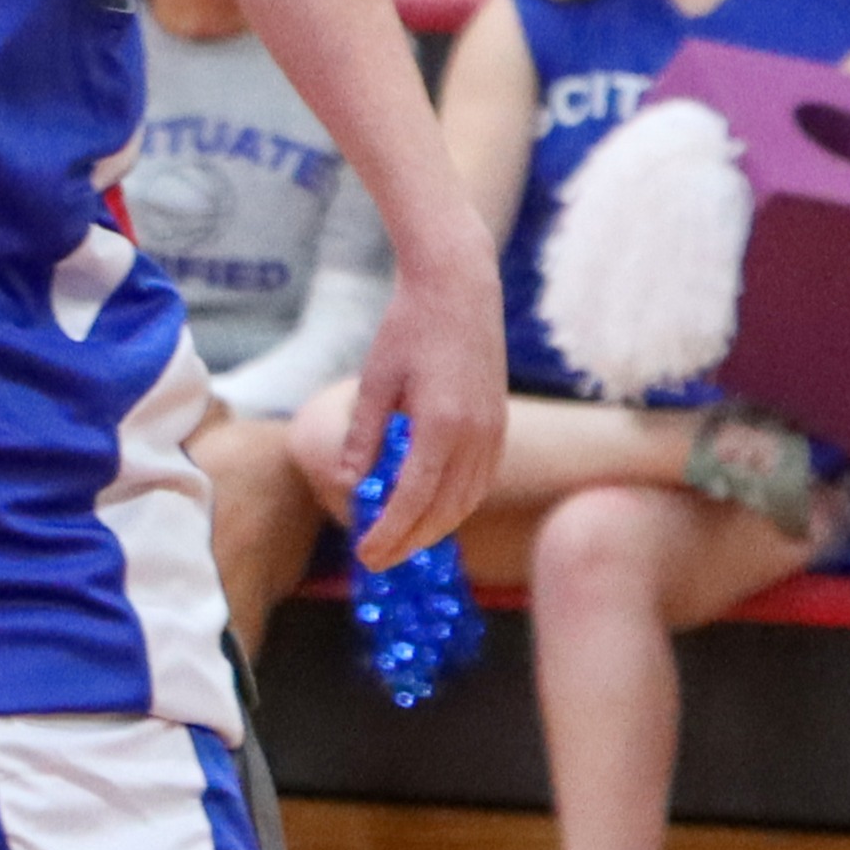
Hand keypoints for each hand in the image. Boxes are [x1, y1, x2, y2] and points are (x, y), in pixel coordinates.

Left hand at [335, 247, 505, 566]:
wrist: (458, 289)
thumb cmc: (408, 328)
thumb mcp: (375, 381)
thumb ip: (364, 435)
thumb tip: (351, 483)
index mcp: (442, 425)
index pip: (414, 500)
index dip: (389, 533)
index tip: (365, 555)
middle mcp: (477, 436)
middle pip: (444, 510)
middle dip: (410, 541)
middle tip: (377, 560)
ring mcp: (495, 431)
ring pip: (467, 500)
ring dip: (435, 527)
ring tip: (400, 542)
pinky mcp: (499, 424)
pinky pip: (480, 480)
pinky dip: (455, 503)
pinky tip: (431, 510)